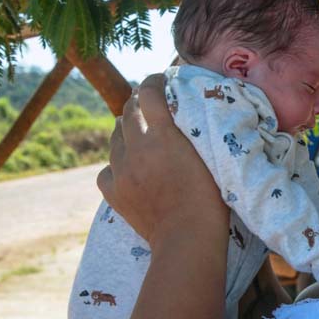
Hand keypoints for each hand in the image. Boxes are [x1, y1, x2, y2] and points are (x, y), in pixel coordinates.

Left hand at [97, 74, 228, 247]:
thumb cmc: (211, 200)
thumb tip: (184, 113)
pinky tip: (129, 170)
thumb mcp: (210, 158)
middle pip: (128, 112)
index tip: (159, 80)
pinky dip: (117, 164)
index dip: (153, 81)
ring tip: (141, 138)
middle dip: (139, 105)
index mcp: (164, 136)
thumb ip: (193, 133)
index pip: (149, 93)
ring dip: (128, 132)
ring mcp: (121, 170)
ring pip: (115, 138)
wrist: (188, 238)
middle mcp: (137, 148)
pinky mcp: (112, 191)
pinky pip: (107, 168)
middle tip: (151, 108)